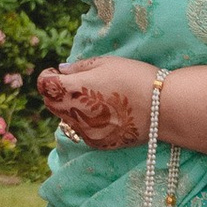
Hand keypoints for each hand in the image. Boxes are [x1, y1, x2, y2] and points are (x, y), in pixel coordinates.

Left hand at [38, 57, 160, 150]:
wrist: (163, 108)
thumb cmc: (135, 78)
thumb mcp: (106, 63)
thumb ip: (78, 67)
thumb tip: (60, 71)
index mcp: (72, 91)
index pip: (44, 85)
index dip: (48, 77)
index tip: (57, 73)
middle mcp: (74, 114)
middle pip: (50, 104)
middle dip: (56, 93)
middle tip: (74, 84)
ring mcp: (86, 132)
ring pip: (66, 119)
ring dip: (71, 107)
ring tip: (94, 98)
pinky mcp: (98, 143)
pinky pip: (83, 131)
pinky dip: (86, 121)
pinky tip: (106, 113)